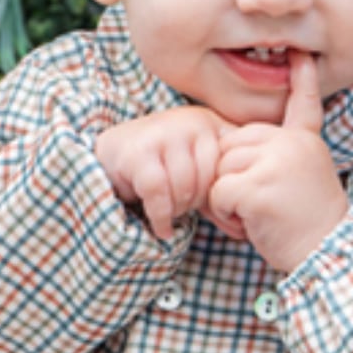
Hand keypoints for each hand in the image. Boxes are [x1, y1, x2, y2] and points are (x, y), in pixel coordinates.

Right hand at [94, 105, 229, 239]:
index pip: (229, 168)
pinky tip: (161, 227)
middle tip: (182, 210)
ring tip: (169, 212)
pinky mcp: (138, 152)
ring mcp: (163, 133)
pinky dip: (161, 216)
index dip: (221, 195)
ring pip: (184, 187)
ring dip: (177, 210)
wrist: (109, 154)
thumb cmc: (159, 167)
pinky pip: (159, 193)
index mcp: (209, 122)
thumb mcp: (195, 174)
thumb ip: (218, 195)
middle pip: (208, 180)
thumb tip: (243, 231)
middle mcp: (189, 121)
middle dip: (196, 204)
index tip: (211, 209)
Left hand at [208, 52, 348, 271]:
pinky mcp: (258, 187)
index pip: (302, 105)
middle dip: (234, 178)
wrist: (326, 253)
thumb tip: (235, 145)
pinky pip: (218, 192)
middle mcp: (291, 144)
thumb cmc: (308, 224)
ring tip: (258, 214)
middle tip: (260, 204)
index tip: (300, 55)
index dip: (302, 80)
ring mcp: (275, 162)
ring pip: (221, 169)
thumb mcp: (304, 177)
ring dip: (228, 198)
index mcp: (304, 140)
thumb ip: (280, 155)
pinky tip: (250, 223)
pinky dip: (225, 214)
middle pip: (233, 146)